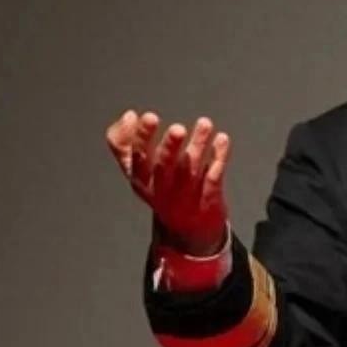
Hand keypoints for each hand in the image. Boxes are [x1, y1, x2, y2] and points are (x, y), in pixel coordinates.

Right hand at [106, 110, 230, 255]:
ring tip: (205, 124)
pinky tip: (222, 139)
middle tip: (178, 129)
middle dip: (170, 147)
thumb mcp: (137, 169)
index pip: (136, 159)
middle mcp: (161, 188)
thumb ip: (124, 142)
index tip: (148, 116)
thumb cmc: (161, 188)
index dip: (141, 138)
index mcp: (141, 179)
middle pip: (163, 167)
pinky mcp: (209, 199)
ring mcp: (186, 195)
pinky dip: (218, 157)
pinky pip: (213, 177)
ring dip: (198, 145)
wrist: (187, 230)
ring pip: (191, 170)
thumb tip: (127, 116)